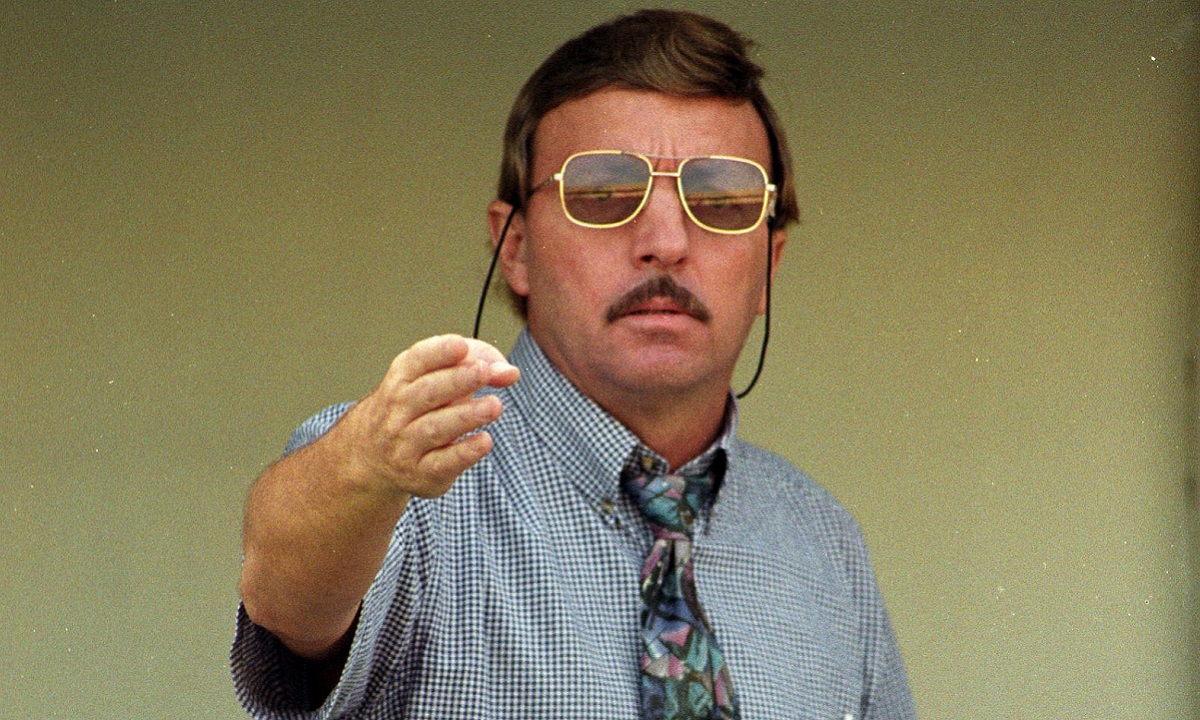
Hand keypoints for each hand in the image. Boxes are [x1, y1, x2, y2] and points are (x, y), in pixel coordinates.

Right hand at [330, 334, 519, 499]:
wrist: (373, 455)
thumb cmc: (418, 408)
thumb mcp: (438, 379)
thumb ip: (475, 365)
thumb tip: (508, 372)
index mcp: (401, 379)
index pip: (416, 361)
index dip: (439, 352)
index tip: (461, 346)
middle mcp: (398, 411)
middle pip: (427, 393)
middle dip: (458, 380)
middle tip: (484, 372)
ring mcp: (406, 444)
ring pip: (434, 428)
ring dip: (466, 416)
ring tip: (494, 406)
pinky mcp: (421, 474)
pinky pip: (442, 463)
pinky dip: (464, 452)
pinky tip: (484, 441)